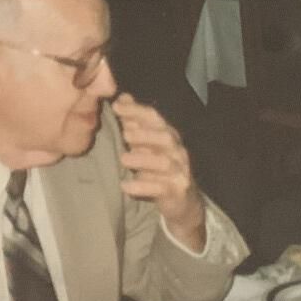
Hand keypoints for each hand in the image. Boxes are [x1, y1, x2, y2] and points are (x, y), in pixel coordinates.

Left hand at [112, 92, 207, 249]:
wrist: (183, 202)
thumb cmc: (159, 169)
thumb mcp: (147, 144)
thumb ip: (135, 122)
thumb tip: (122, 98)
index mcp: (168, 136)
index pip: (155, 118)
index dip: (137, 110)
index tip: (116, 105)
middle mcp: (177, 151)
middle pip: (166, 137)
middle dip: (145, 134)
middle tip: (125, 133)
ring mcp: (180, 172)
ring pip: (165, 163)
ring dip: (143, 159)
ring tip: (123, 159)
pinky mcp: (177, 192)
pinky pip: (161, 188)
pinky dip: (142, 186)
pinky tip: (125, 186)